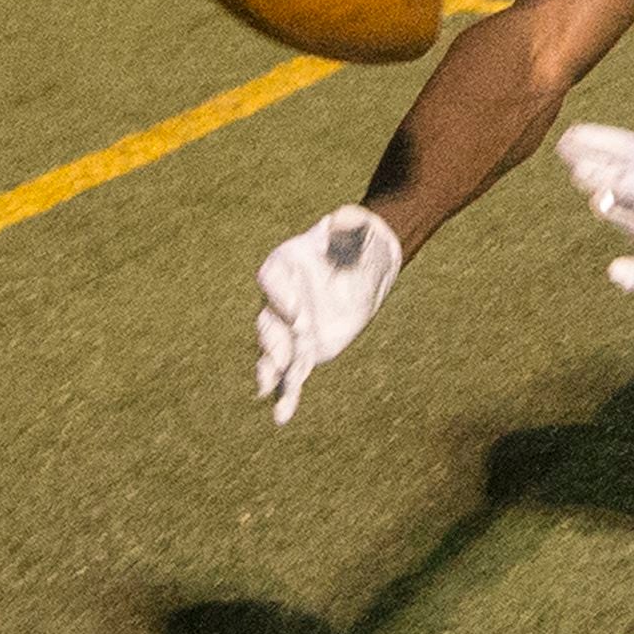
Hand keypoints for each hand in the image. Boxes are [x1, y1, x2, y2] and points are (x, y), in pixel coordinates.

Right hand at [253, 205, 402, 423]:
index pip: (271, 279)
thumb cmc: (359, 240)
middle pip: (267, 321)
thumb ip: (349, 223)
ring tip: (266, 391)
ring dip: (270, 371)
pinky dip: (287, 393)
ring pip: (274, 352)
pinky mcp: (305, 349)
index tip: (296, 311)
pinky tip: (282, 416)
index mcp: (284, 264)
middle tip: (283, 356)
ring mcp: (290, 327)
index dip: (279, 295)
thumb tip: (344, 218)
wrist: (366, 264)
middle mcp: (281, 298)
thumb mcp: (359, 227)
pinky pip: (293, 373)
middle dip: (273, 340)